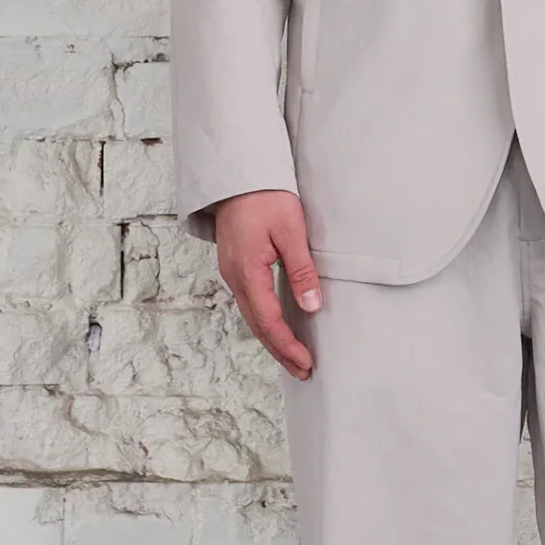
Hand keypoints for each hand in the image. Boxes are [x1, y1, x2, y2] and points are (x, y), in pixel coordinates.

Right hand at [214, 189, 321, 380]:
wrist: (238, 174)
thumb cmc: (266, 197)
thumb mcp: (291, 232)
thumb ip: (301, 271)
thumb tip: (312, 307)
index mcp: (247, 272)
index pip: (269, 321)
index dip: (288, 345)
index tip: (306, 362)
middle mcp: (235, 277)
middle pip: (257, 326)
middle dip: (280, 351)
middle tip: (303, 371)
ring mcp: (232, 273)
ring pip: (252, 316)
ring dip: (272, 339)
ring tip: (293, 357)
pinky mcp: (236, 266)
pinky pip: (250, 303)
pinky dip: (264, 322)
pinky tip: (277, 327)